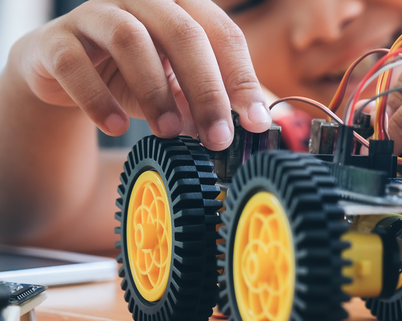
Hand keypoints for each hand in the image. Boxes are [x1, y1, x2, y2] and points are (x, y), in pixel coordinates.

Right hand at [10, 0, 269, 149]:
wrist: (61, 73)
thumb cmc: (132, 75)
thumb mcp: (178, 88)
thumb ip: (208, 102)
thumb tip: (248, 129)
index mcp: (182, 7)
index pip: (224, 34)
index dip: (242, 78)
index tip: (256, 121)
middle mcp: (142, 1)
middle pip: (184, 34)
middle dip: (207, 90)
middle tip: (219, 137)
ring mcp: (95, 14)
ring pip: (130, 38)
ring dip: (155, 90)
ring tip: (169, 131)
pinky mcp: (55, 39)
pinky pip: (74, 62)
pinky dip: (97, 97)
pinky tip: (115, 126)